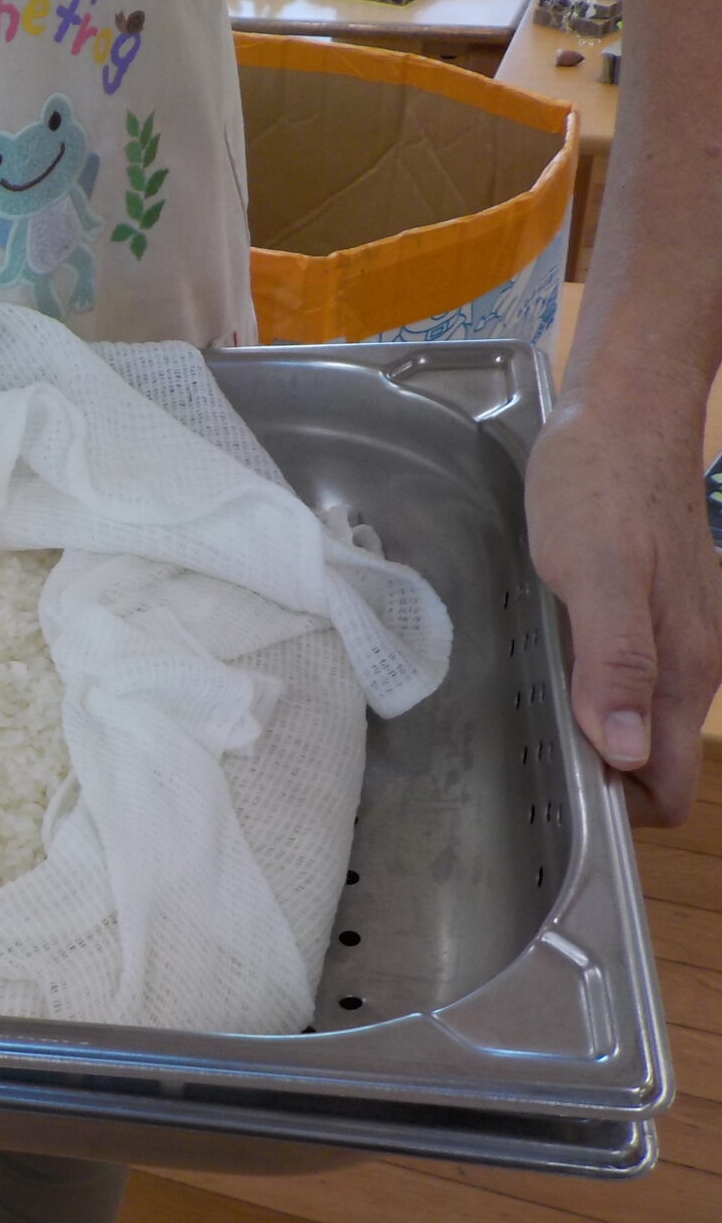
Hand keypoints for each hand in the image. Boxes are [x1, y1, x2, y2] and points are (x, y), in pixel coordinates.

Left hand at [525, 396, 721, 825]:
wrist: (621, 413)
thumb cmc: (599, 486)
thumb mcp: (593, 573)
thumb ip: (615, 662)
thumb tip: (629, 752)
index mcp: (681, 667)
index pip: (668, 783)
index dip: (619, 809)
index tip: (557, 798)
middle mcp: (690, 661)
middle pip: (657, 761)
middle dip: (606, 781)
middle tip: (532, 761)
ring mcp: (677, 635)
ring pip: (645, 721)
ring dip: (599, 737)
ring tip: (536, 722)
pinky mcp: (656, 609)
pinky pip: (634, 678)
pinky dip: (599, 694)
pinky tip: (554, 674)